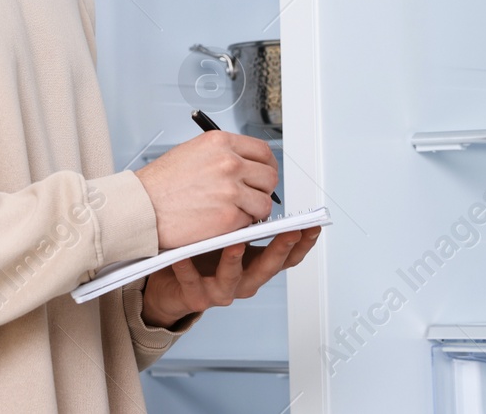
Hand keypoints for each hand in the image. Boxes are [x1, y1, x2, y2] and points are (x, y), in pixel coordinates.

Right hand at [135, 131, 278, 248]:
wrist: (141, 207)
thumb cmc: (160, 184)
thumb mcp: (193, 153)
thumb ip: (222, 154)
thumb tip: (245, 164)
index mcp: (220, 142)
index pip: (263, 150)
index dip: (266, 165)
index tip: (262, 175)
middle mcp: (229, 162)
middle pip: (269, 176)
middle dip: (262, 189)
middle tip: (251, 197)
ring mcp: (231, 190)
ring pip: (264, 202)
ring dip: (253, 210)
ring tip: (235, 213)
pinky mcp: (229, 217)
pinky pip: (250, 222)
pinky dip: (240, 226)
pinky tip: (223, 223)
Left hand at [139, 227, 320, 328]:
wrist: (171, 284)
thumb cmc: (202, 254)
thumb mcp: (229, 236)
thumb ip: (245, 222)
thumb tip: (261, 189)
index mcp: (254, 264)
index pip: (286, 256)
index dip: (302, 243)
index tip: (313, 225)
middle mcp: (243, 280)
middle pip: (266, 267)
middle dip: (280, 249)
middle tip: (290, 232)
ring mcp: (220, 290)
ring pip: (231, 278)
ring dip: (234, 261)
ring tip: (235, 243)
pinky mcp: (194, 296)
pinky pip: (191, 281)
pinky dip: (188, 268)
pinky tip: (183, 256)